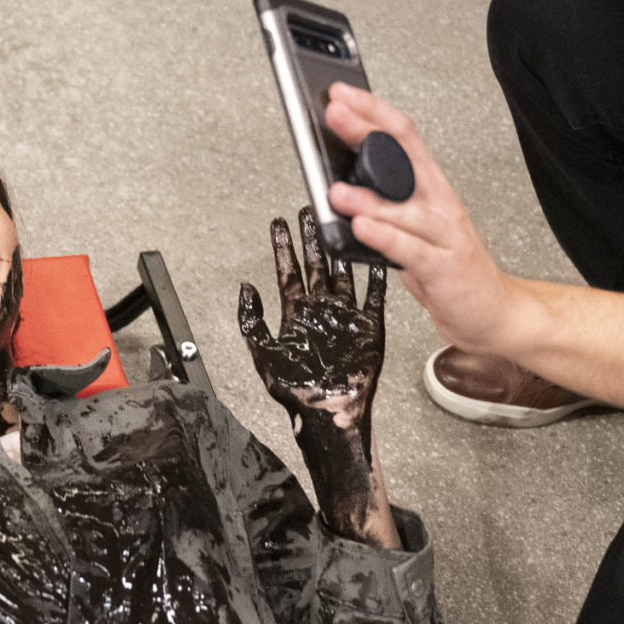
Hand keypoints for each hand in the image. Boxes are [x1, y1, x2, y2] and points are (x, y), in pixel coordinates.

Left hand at [237, 208, 397, 547]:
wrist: (330, 414)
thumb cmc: (297, 394)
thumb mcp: (264, 354)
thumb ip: (251, 321)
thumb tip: (244, 288)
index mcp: (297, 316)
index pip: (289, 273)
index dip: (284, 248)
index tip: (279, 223)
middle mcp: (321, 312)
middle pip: (317, 265)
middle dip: (312, 237)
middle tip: (310, 210)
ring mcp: (346, 317)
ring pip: (345, 273)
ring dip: (342, 249)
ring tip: (341, 223)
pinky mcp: (370, 327)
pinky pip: (376, 297)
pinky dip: (378, 277)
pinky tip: (377, 257)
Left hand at [322, 85, 536, 361]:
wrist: (493, 311)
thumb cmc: (448, 267)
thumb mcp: (411, 226)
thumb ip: (382, 202)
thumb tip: (337, 179)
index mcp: (430, 186)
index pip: (402, 134)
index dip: (372, 110)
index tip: (341, 93)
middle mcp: (438, 203)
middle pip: (403, 155)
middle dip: (365, 132)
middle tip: (334, 114)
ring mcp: (443, 234)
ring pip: (404, 207)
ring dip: (367, 195)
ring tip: (336, 189)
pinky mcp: (443, 268)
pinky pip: (410, 250)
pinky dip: (383, 238)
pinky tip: (361, 228)